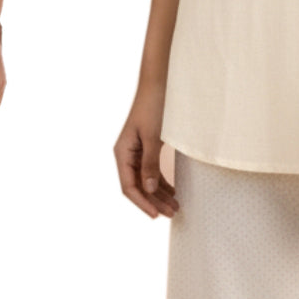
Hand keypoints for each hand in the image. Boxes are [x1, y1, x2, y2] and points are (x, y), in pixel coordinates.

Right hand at [115, 82, 179, 218]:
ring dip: (160, 194)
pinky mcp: (147, 148)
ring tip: (176, 206)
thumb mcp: (153, 137)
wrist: (159, 84)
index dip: (142, 202)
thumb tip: (150, 189)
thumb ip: (150, 164)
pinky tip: (173, 191)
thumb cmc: (154, 107)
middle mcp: (127, 155)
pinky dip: (162, 182)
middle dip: (155, 201)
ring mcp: (137, 152)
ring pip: (146, 181)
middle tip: (173, 213)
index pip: (129, 187)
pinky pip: (152, 171)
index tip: (157, 215)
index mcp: (122, 153)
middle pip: (138, 186)